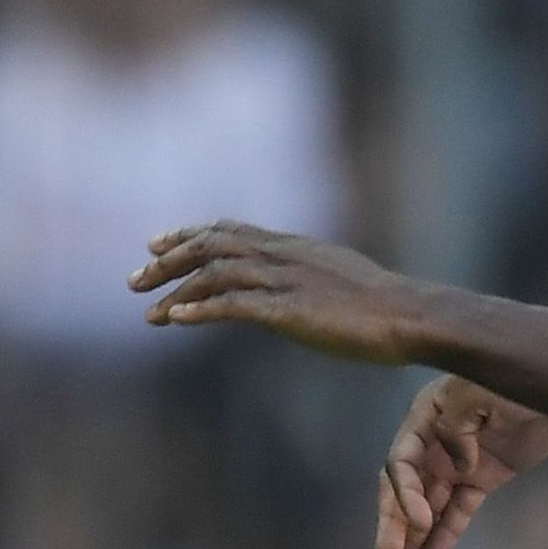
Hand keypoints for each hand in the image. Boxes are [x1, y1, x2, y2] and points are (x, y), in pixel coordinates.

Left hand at [135, 223, 436, 365]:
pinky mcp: (289, 310)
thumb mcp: (343, 281)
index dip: (188, 235)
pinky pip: (233, 305)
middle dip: (168, 260)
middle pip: (211, 244)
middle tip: (135, 279)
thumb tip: (302, 291)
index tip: (157, 244)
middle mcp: (283, 255)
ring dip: (175, 289)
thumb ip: (313, 278)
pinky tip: (175, 319)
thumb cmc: (390, 309)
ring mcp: (285, 280)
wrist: (412, 316)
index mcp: (294, 246)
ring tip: (147, 308)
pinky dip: (200, 309)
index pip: (229, 229)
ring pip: (214, 273)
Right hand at [372, 374, 547, 548]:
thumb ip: (457, 423)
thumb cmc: (519, 382)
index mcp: (426, 416)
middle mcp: (434, 441)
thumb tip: (457, 464)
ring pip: (426, 504)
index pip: (401, 461)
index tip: (421, 522)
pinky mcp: (483, 478)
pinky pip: (458, 508)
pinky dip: (446, 532)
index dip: (404, 494)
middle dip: (393, 524)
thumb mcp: (482, 391)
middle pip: (404, 489)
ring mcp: (459, 461)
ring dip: (410, 536)